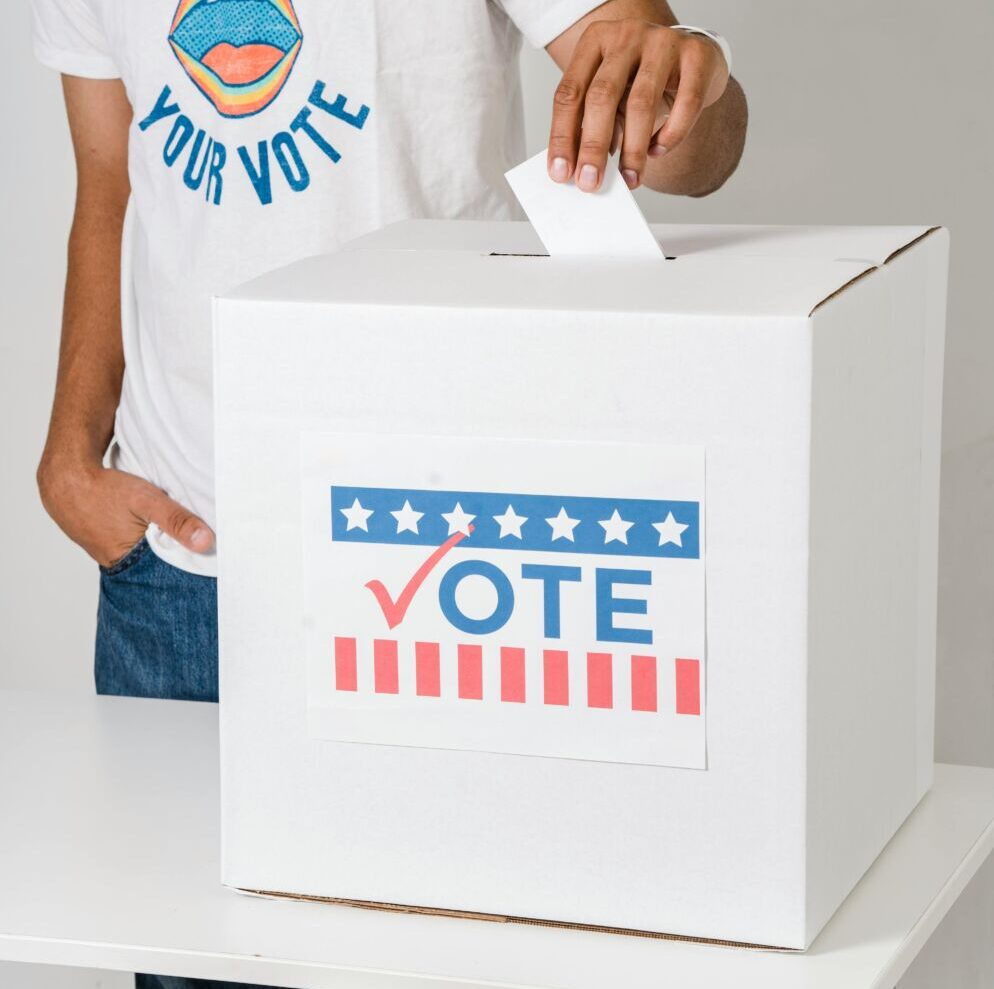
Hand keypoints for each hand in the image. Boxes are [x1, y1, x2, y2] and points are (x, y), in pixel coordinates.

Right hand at [38, 459, 214, 567]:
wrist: (65, 476)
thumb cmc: (105, 488)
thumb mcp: (148, 501)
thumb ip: (177, 520)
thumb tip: (206, 543)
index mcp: (126, 561)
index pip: (165, 575)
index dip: (185, 568)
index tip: (206, 564)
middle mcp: (115, 562)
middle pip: (153, 567)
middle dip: (173, 559)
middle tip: (197, 550)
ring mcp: (105, 551)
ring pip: (141, 555)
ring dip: (157, 547)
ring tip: (178, 538)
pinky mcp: (102, 539)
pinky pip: (129, 544)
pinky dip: (141, 538)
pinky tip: (150, 528)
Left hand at [547, 19, 729, 191]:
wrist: (692, 58)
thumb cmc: (642, 79)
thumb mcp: (611, 93)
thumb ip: (594, 122)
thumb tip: (583, 168)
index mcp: (595, 41)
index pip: (569, 93)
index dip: (563, 136)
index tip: (561, 173)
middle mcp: (626, 35)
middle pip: (602, 96)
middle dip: (593, 146)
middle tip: (590, 182)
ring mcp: (663, 41)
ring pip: (641, 103)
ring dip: (633, 150)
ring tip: (629, 178)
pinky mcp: (697, 55)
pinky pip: (685, 103)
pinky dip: (670, 135)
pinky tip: (658, 151)